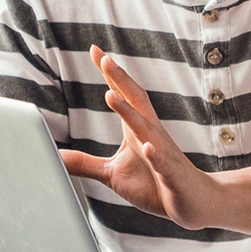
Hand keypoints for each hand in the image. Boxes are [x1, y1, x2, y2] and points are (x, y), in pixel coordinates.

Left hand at [58, 46, 224, 229]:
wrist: (196, 201)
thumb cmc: (156, 184)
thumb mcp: (112, 174)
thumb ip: (84, 163)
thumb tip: (54, 156)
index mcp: (138, 130)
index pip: (123, 95)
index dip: (110, 74)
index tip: (95, 50)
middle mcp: (152, 135)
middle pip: (136, 101)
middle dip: (121, 80)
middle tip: (105, 59)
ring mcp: (164, 154)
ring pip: (147, 130)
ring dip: (129, 113)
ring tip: (111, 96)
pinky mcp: (173, 175)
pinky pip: (164, 164)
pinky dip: (156, 156)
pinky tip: (148, 148)